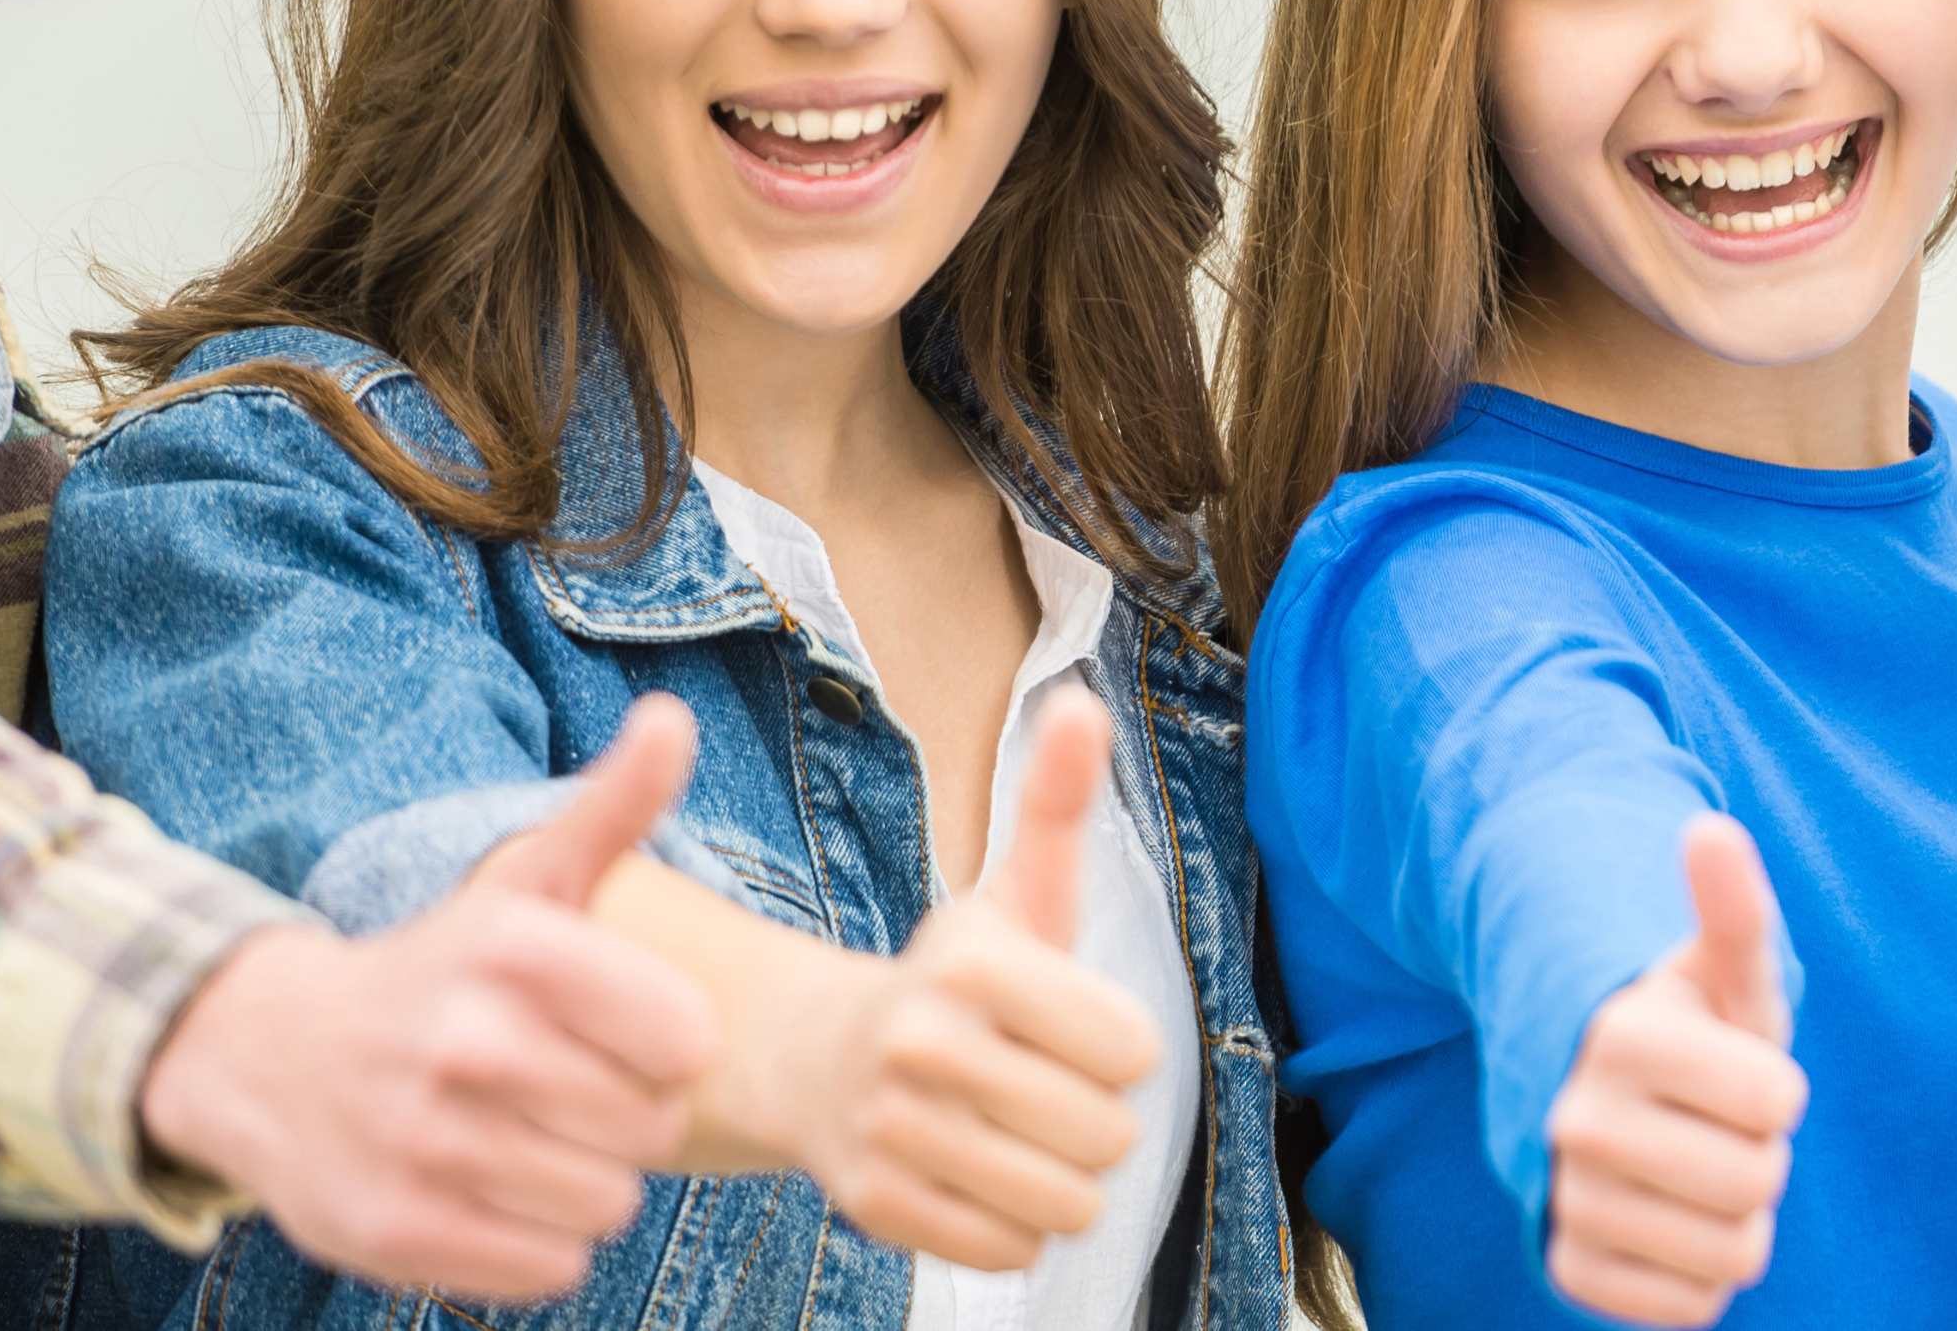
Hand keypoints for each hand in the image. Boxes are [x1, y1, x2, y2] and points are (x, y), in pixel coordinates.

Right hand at [141, 695, 722, 1298]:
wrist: (265, 1055)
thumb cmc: (438, 971)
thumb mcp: (524, 885)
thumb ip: (615, 808)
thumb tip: (676, 716)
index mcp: (513, 948)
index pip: (688, 1040)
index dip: (667, 1047)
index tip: (615, 1031)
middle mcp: (463, 1041)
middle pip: (652, 1129)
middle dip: (626, 1117)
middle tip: (562, 1090)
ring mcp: (422, 1142)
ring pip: (608, 1204)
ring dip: (583, 1182)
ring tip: (525, 1138)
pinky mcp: (394, 1231)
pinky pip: (551, 1267)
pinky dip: (538, 1242)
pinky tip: (491, 1191)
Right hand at [746, 697, 1161, 1270]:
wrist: (822, 1058)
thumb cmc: (955, 981)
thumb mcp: (1015, 893)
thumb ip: (1056, 805)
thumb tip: (1082, 705)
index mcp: (974, 965)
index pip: (1134, 1054)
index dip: (1117, 1049)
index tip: (1065, 1027)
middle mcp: (924, 1044)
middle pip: (1108, 1136)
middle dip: (1093, 1121)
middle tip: (1038, 1087)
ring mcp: (894, 1130)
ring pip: (1067, 1205)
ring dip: (1061, 1181)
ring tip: (1015, 1134)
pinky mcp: (878, 1208)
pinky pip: (1014, 1252)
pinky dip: (1013, 1228)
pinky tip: (977, 1177)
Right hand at [1545, 815, 1806, 1327]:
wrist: (1605, 1096)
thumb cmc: (1695, 1029)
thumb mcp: (1725, 972)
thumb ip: (1733, 909)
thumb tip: (1711, 829)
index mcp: (1624, 1036)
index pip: (1778, 1102)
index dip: (1778, 1090)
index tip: (1739, 1069)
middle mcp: (1578, 1120)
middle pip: (1757, 1183)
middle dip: (1761, 1155)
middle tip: (1719, 1125)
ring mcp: (1567, 1198)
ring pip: (1730, 1255)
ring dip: (1737, 1220)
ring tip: (1697, 1170)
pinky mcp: (1569, 1266)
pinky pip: (1690, 1308)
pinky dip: (1701, 1275)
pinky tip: (1673, 1222)